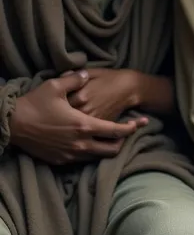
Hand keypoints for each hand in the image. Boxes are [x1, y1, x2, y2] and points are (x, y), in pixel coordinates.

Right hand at [9, 71, 144, 164]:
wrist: (13, 125)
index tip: (139, 123)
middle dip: (122, 141)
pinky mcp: (60, 161)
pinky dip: (91, 152)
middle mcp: (80, 144)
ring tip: (111, 137)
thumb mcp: (56, 86)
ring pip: (98, 156)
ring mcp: (70, 155)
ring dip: (107, 147)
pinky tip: (90, 142)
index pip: (115, 131)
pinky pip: (83, 160)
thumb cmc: (35, 104)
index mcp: (83, 125)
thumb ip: (76, 79)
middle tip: (126, 132)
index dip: (130, 128)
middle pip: (111, 149)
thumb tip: (86, 74)